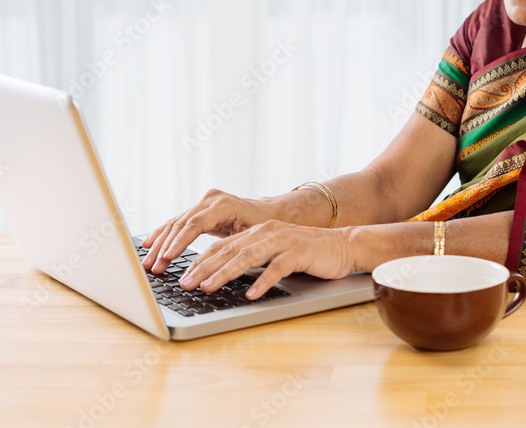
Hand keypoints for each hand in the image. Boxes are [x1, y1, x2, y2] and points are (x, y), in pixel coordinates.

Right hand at [141, 188, 278, 273]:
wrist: (269, 213)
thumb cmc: (265, 228)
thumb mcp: (254, 238)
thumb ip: (235, 249)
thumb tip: (217, 270)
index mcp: (225, 204)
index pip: (196, 223)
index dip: (180, 241)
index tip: (168, 257)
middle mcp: (212, 200)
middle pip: (182, 223)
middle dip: (165, 247)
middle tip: (153, 267)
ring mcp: (204, 202)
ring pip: (176, 223)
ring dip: (159, 244)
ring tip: (147, 262)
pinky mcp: (199, 208)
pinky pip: (177, 222)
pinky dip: (163, 235)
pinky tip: (148, 245)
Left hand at [178, 221, 355, 299]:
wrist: (343, 245)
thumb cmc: (307, 253)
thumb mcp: (273, 253)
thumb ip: (251, 258)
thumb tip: (220, 274)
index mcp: (257, 232)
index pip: (222, 246)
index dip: (199, 261)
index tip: (182, 277)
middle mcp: (267, 233)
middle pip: (229, 251)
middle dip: (204, 268)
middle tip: (185, 284)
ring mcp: (283, 241)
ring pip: (248, 257)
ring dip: (225, 273)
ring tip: (208, 287)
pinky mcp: (300, 252)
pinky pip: (278, 268)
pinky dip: (263, 281)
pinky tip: (251, 294)